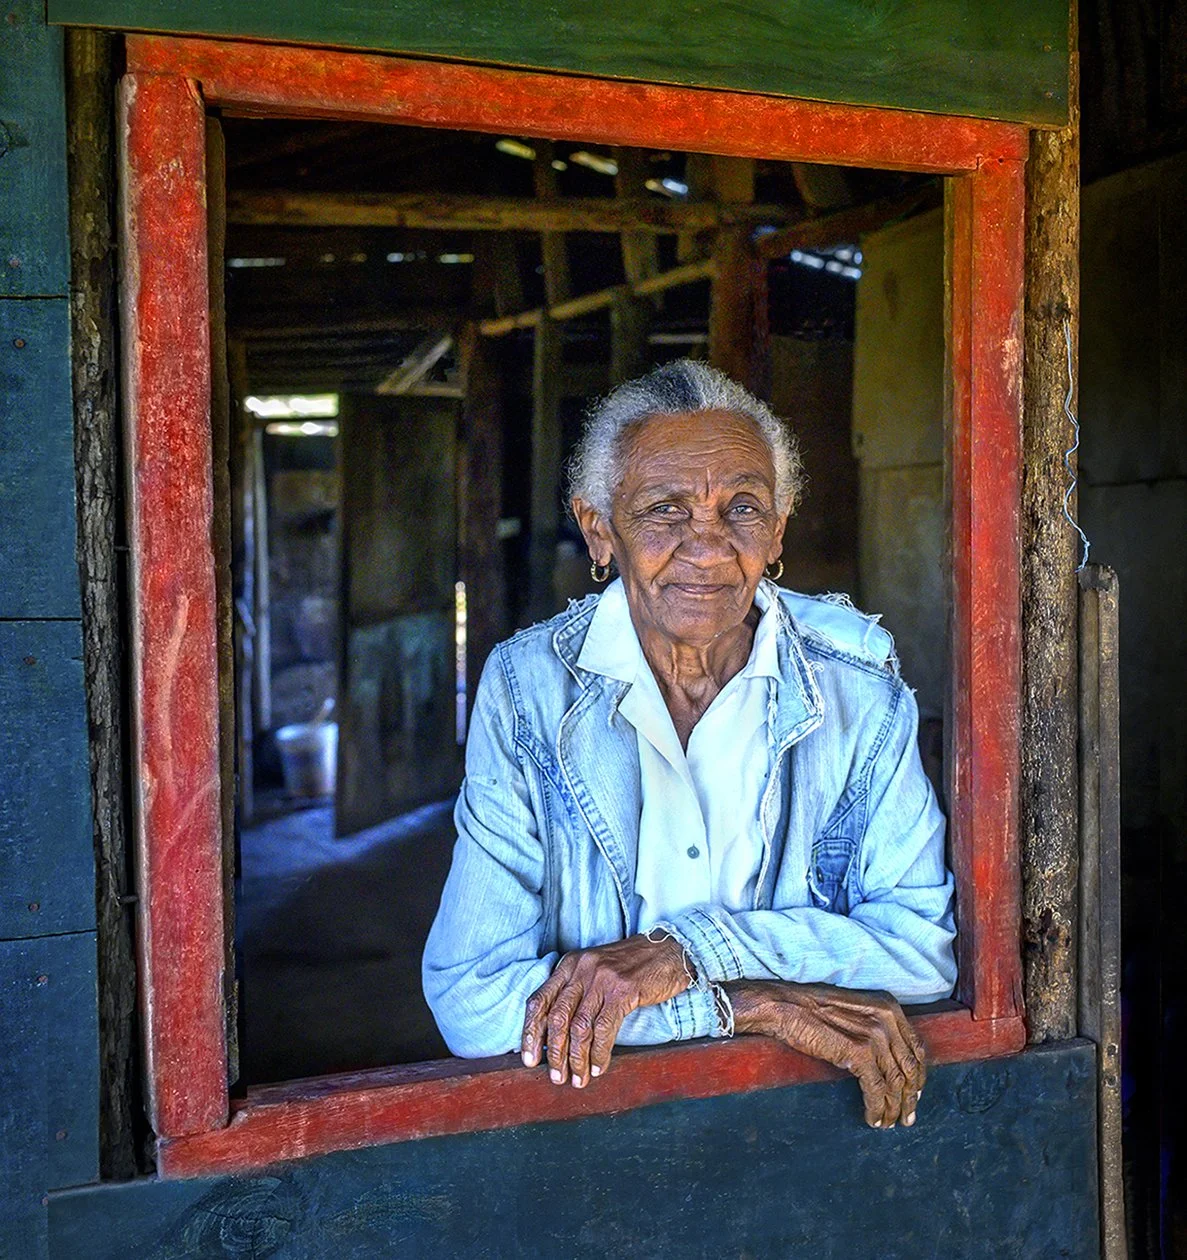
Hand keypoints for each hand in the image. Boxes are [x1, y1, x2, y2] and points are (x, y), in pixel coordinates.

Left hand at [521, 933, 689, 1088]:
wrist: (668, 952)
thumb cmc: (631, 967)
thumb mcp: (595, 971)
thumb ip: (575, 993)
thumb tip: (557, 1036)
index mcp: (569, 964)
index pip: (538, 1000)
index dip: (530, 1033)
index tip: (529, 1059)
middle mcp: (581, 969)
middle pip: (557, 1017)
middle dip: (554, 1052)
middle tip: (556, 1077)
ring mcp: (602, 978)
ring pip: (579, 1026)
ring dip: (576, 1059)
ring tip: (578, 1078)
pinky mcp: (624, 990)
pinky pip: (604, 1029)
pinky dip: (599, 1053)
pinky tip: (599, 1067)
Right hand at [726, 981, 925, 1127]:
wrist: (784, 1005)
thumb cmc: (811, 1008)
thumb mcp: (854, 1011)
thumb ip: (875, 1027)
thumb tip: (889, 1060)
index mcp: (888, 1007)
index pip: (916, 1048)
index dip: (917, 1076)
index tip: (914, 1094)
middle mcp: (887, 1019)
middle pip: (909, 1068)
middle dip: (909, 1098)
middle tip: (906, 1117)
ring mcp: (874, 1036)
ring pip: (895, 1083)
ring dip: (894, 1108)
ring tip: (888, 1122)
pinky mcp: (859, 1053)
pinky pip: (877, 1090)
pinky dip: (878, 1109)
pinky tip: (873, 1119)